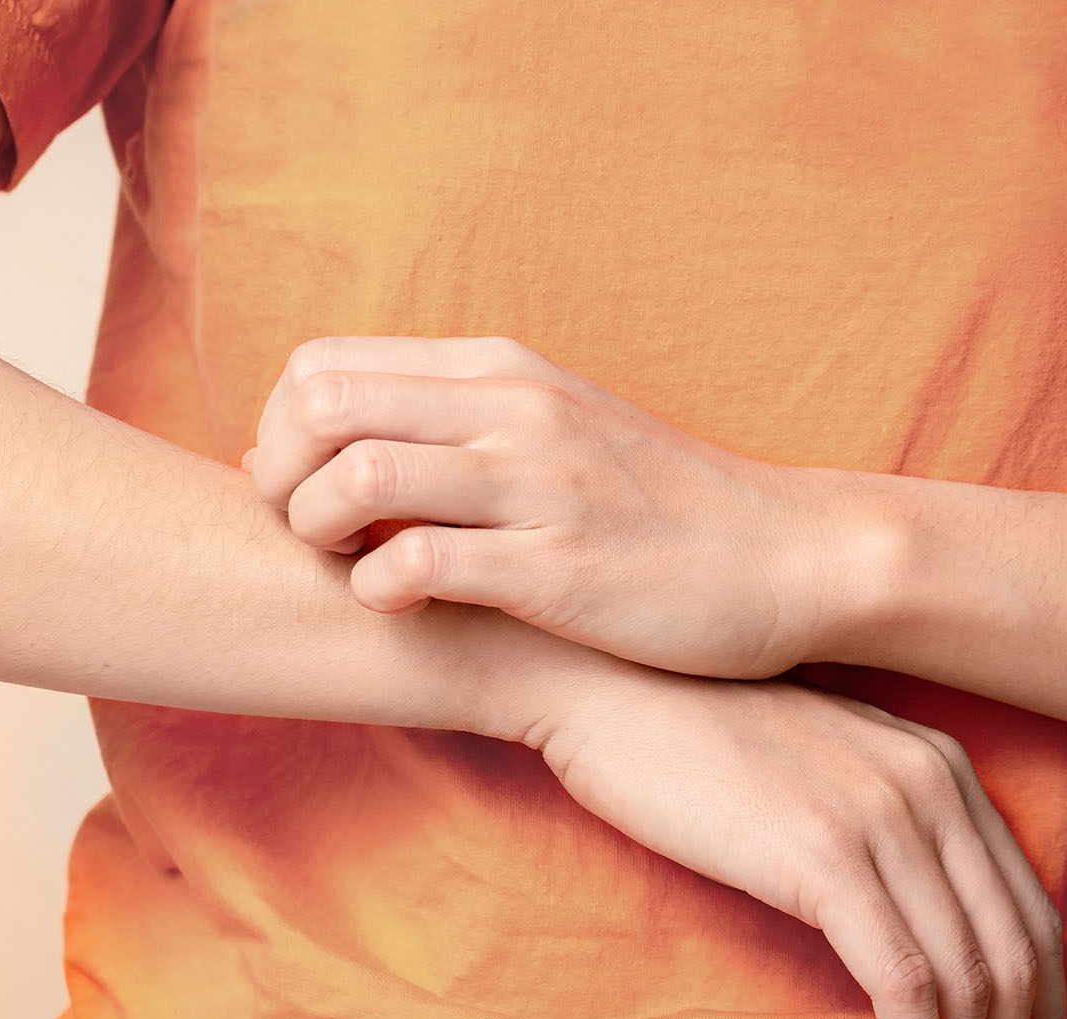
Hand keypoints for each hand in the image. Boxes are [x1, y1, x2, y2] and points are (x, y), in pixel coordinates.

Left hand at [244, 335, 860, 679]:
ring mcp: (536, 484)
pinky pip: (418, 561)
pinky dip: (377, 589)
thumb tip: (351, 440)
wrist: (788, 557)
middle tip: (302, 531)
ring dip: (317, 529)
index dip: (280, 430)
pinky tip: (397, 606)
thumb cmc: (657, 507)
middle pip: (321, 405)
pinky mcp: (557, 566)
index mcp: (502, 371)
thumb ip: (463, 419)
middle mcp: (513, 410)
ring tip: (344, 565)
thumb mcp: (558, 426)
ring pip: (358, 474)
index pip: (324, 363)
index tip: (300, 488)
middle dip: (279, 476)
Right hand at [512, 656, 1066, 1018]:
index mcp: (939, 765)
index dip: (1046, 1016)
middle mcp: (934, 787)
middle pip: (1018, 960)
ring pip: (972, 988)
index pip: (1031, 913)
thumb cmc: (682, 734)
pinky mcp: (827, 860)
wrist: (602, 684)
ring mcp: (886, 820)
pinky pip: (908, 991)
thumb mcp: (809, 765)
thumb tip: (895, 918)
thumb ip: (870, 822)